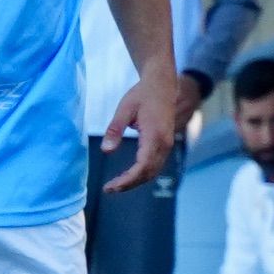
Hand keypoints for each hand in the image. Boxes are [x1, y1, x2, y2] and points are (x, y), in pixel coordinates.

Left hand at [100, 62, 187, 191]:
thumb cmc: (142, 95)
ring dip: (135, 181)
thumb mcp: (124, 109)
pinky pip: (155, 165)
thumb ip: (114, 130)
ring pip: (153, 171)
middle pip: (148, 173)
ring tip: (116, 185)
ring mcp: (167, 144)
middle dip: (129, 184)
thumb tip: (106, 151)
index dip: (127, 180)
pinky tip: (128, 175)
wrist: (162, 84)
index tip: (110, 187)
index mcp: (155, 136)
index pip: (142, 167)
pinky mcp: (165, 144)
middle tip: (109, 189)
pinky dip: (142, 174)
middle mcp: (164, 143)